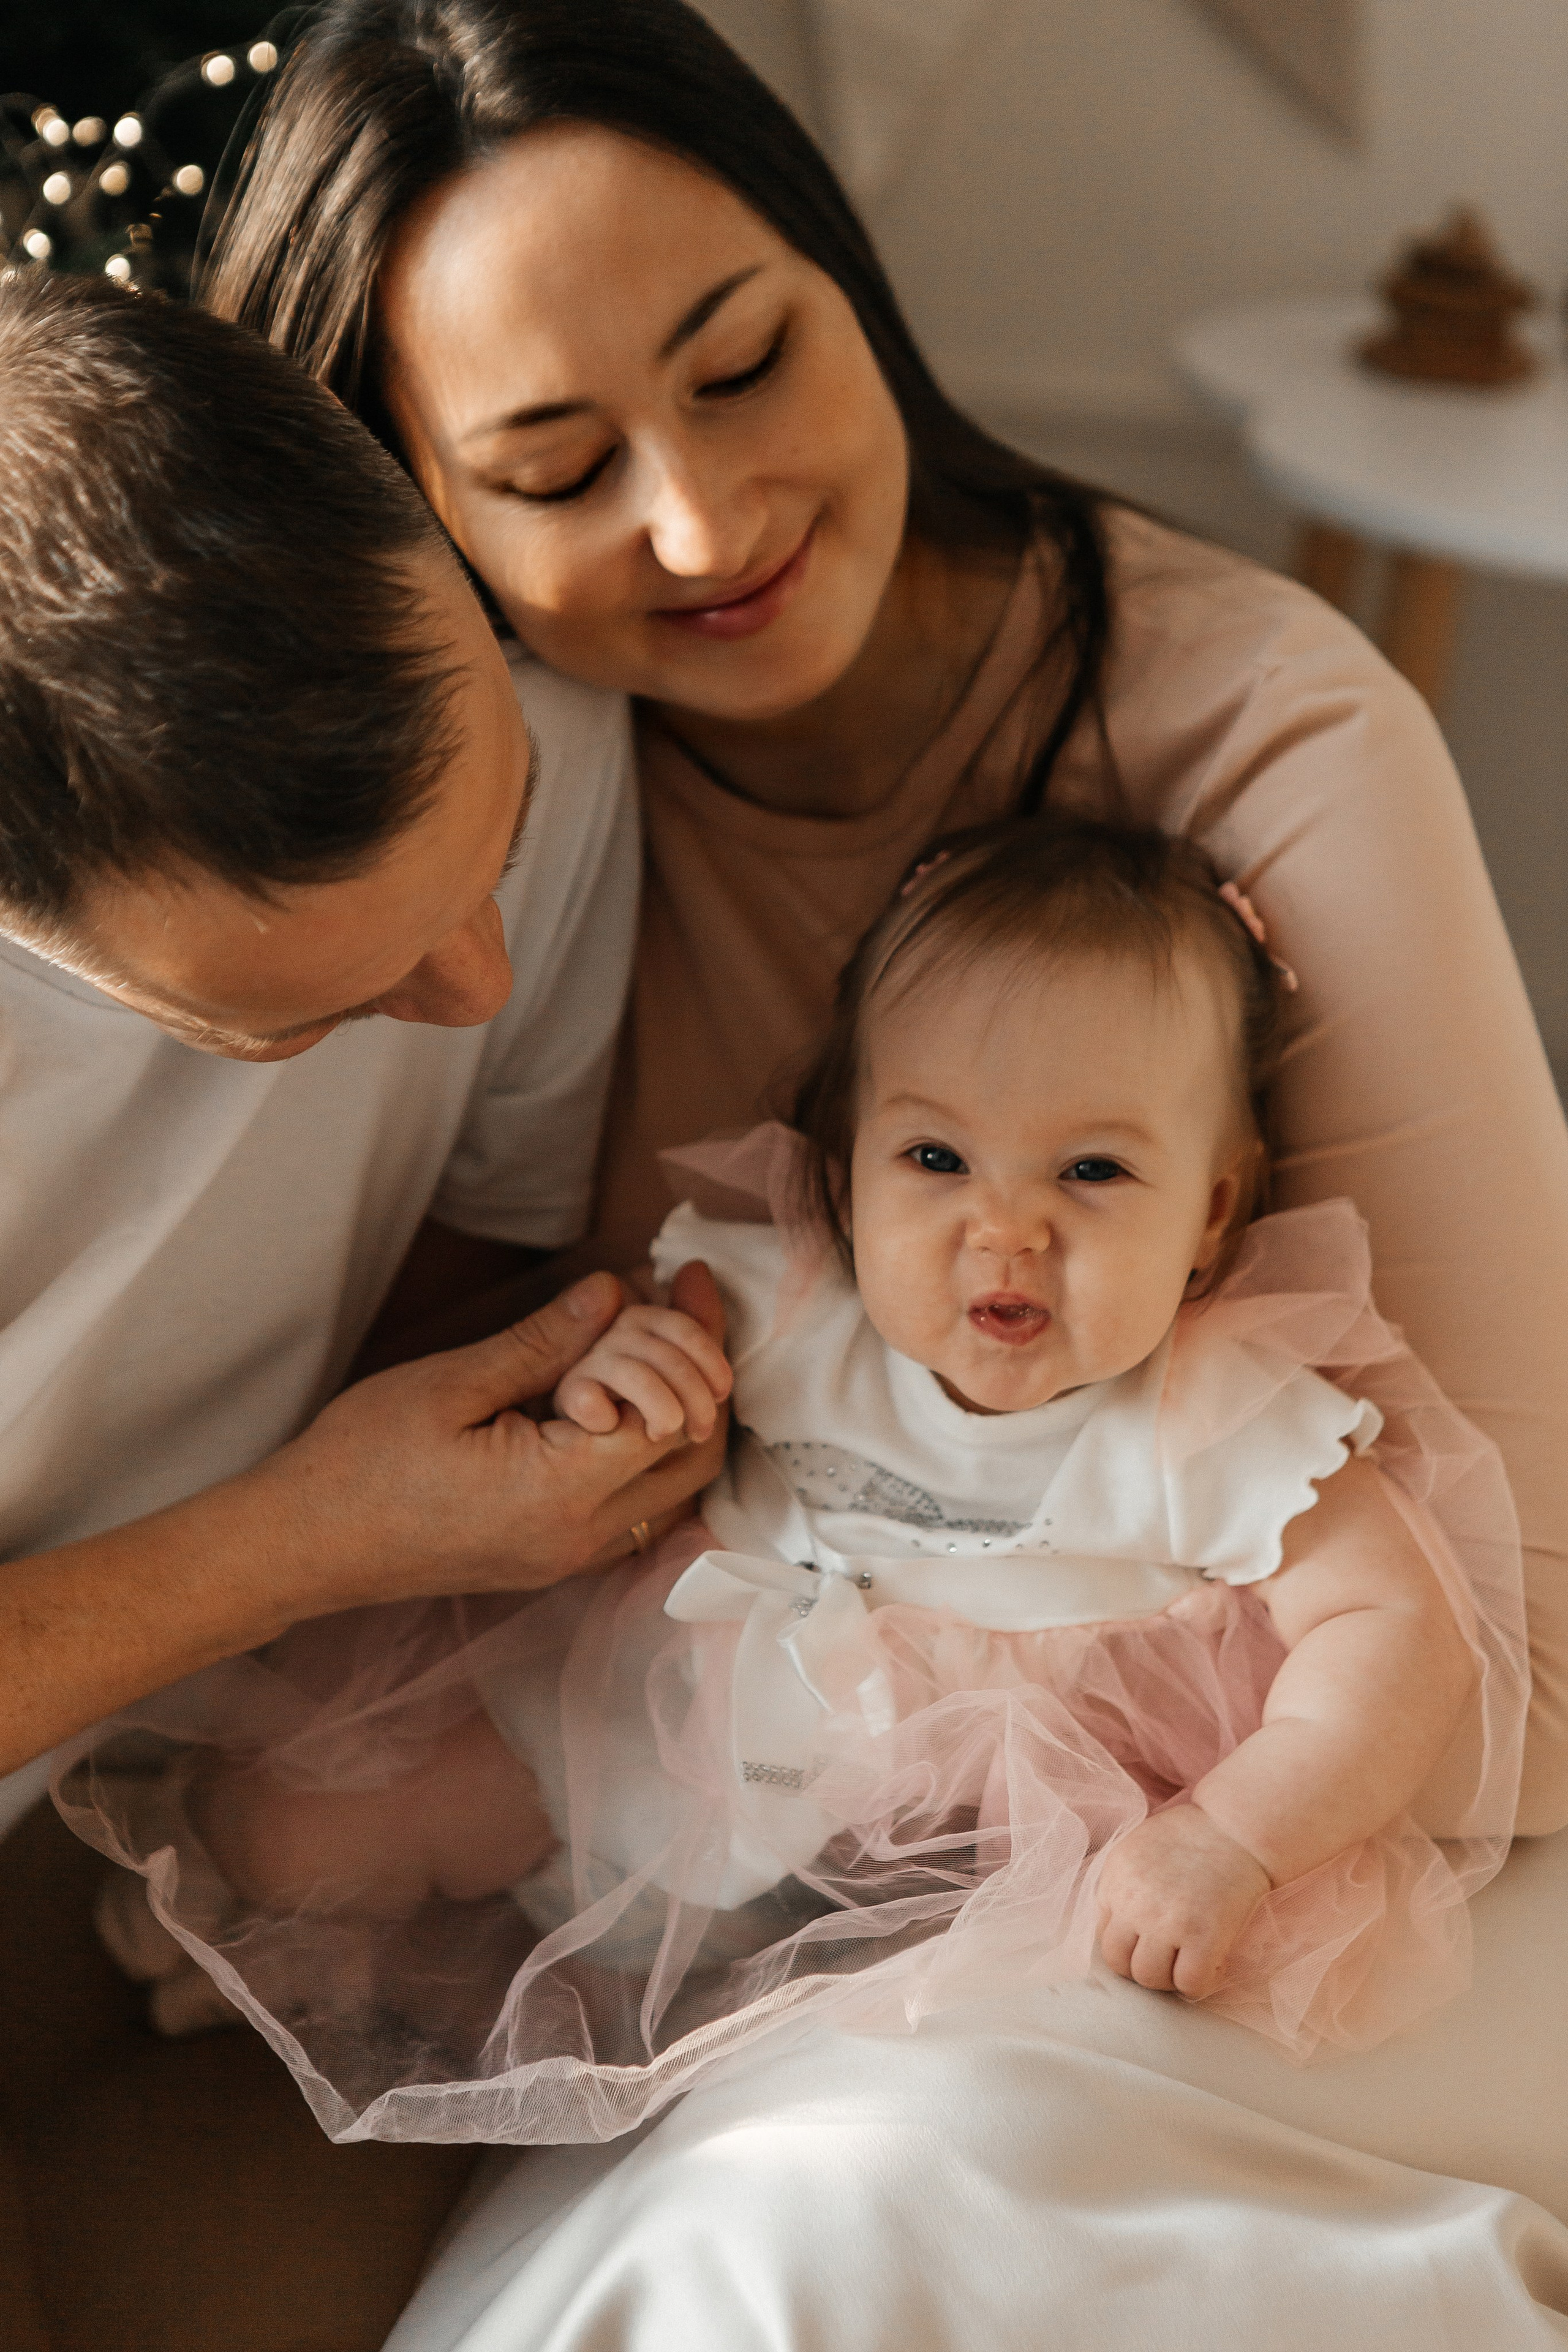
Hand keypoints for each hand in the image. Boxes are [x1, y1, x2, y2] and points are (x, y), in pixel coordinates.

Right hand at [258, 1262, 729, 1610]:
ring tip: (659, 1337)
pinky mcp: (555, 1559)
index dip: (686, 1335)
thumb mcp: (452, 1383)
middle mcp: (580, 1536)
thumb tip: (616, 1292)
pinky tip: (625, 1393)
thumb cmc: (359, 1462)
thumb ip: (545, 1342)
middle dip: (703, 1369)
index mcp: (558, 1492)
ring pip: (674, 1484)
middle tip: (683, 1298)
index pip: (672, 1410)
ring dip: (683, 1410)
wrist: (304, 1544)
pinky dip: (650, 1448)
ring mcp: (570, 1557)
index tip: (681, 1276)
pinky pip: (638, 1506)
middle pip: (695, 1454)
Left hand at [1096, 1805, 1270, 1999]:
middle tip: (1167, 1959)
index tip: (1149, 1941)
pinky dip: (1198, 1984)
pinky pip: (1188, 1984)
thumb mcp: (1137, 1851)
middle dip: (1141, 1967)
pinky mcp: (1202, 1937)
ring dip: (1168, 1979)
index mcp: (1114, 1880)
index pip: (1102, 1935)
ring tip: (1187, 1962)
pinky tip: (1212, 1963)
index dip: (1127, 1944)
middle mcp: (1133, 1903)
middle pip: (1118, 1963)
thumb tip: (1121, 1928)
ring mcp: (1167, 1923)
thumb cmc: (1190, 1835)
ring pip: (1149, 1978)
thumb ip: (1123, 1888)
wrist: (1234, 1827)